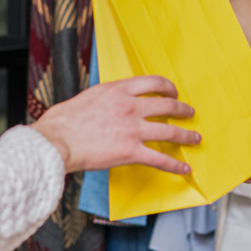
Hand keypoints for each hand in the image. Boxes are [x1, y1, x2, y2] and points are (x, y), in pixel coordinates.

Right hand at [31, 76, 200, 174]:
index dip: (168, 86)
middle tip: (189, 113)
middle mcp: (129, 106)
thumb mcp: (86, 97)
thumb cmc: (62, 122)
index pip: (152, 82)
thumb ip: (104, 98)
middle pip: (167, 104)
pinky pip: (160, 159)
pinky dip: (175, 165)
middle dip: (182, 109)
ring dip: (186, 136)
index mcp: (117, 90)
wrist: (55, 141)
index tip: (173, 91)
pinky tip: (184, 169)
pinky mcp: (131, 151)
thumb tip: (107, 102)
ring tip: (194, 138)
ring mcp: (132, 129)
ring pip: (170, 131)